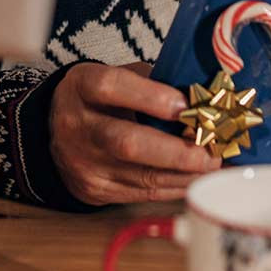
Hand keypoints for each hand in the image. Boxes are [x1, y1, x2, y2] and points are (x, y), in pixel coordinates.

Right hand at [49, 62, 222, 204]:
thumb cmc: (98, 99)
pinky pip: (144, 194)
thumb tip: (201, 97)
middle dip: (178, 151)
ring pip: (142, 177)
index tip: (188, 105)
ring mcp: (85, 163)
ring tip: (215, 166)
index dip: (152, 97)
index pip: (113, 88)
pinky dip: (176, 187)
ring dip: (186, 174)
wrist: (56, 133)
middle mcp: (79, 126)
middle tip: (212, 151)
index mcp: (83, 87)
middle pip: (128, 143)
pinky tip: (195, 178)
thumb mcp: (116, 76)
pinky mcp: (96, 190)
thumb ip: (153, 82)